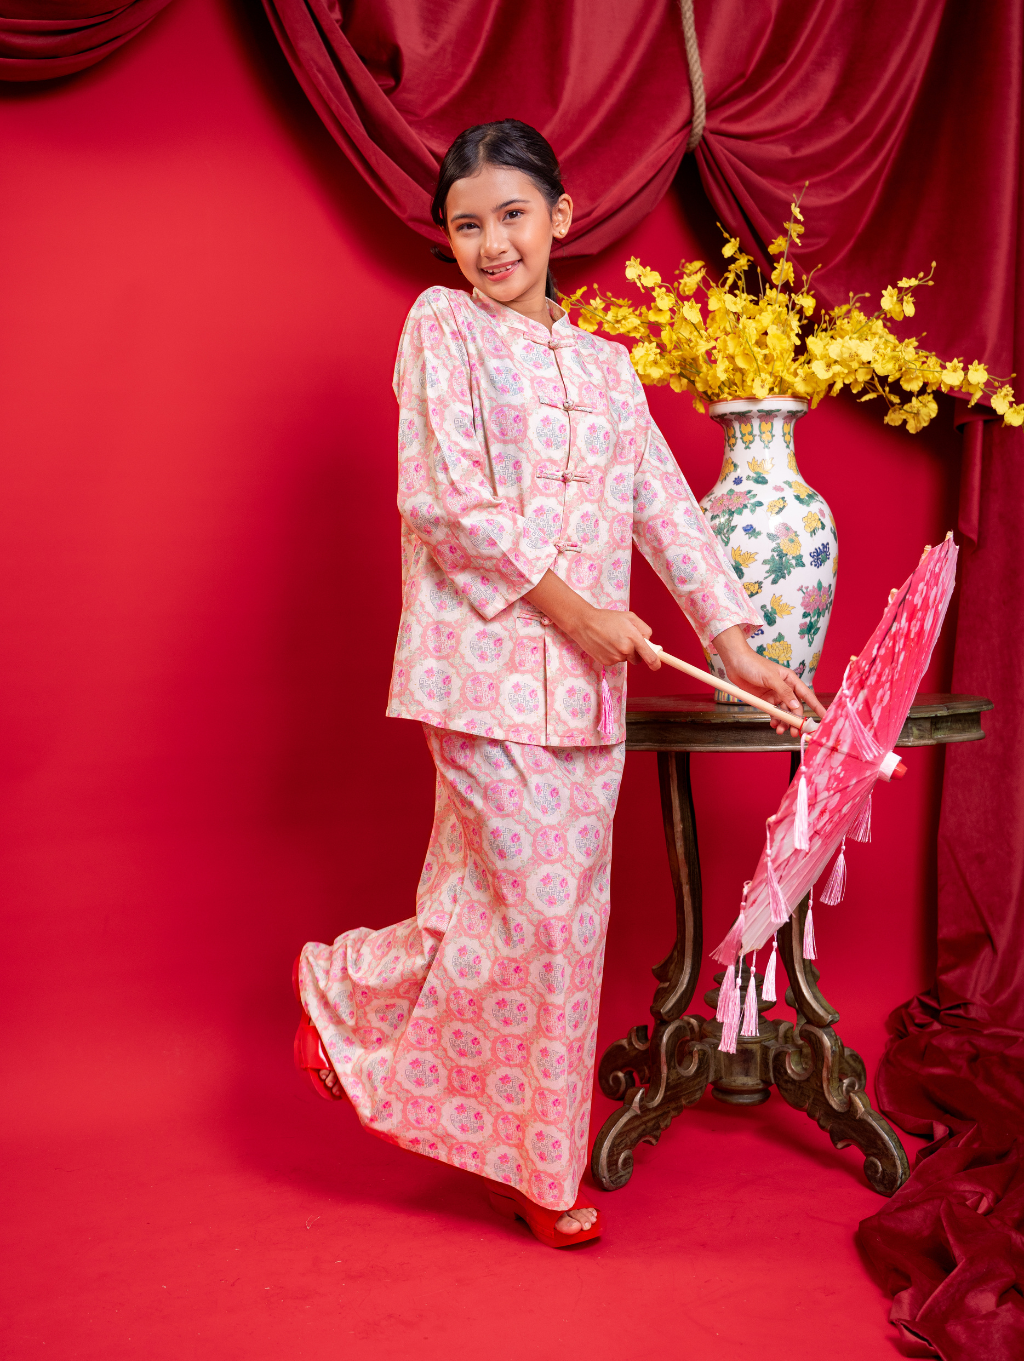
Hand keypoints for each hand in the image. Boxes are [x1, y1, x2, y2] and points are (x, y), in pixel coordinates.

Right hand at [523, 571, 660, 668]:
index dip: (656, 662)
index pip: (650, 656)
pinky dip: (613, 654)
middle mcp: (625, 650)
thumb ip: (644, 629)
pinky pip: (616, 661)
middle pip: (638, 659)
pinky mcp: (606, 662)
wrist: (584, 624)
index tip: (657, 665)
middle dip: (636, 652)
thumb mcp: (630, 617)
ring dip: (623, 652)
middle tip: (626, 639)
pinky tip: (606, 644)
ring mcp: (615, 658)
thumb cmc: (608, 618)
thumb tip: (650, 642)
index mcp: (633, 638)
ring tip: (612, 639)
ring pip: (626, 659)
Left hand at [713, 624, 826, 734]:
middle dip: (796, 720)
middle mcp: (784, 688)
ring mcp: (774, 694)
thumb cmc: (753, 664)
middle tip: (795, 731)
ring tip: (781, 731)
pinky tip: (774, 725)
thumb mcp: (770, 678)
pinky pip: (773, 712)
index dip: (816, 706)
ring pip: (784, 712)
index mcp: (790, 679)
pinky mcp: (764, 699)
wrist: (735, 662)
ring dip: (784, 722)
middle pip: (794, 707)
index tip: (824, 717)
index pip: (807, 695)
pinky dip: (774, 719)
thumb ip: (783, 691)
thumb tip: (795, 705)